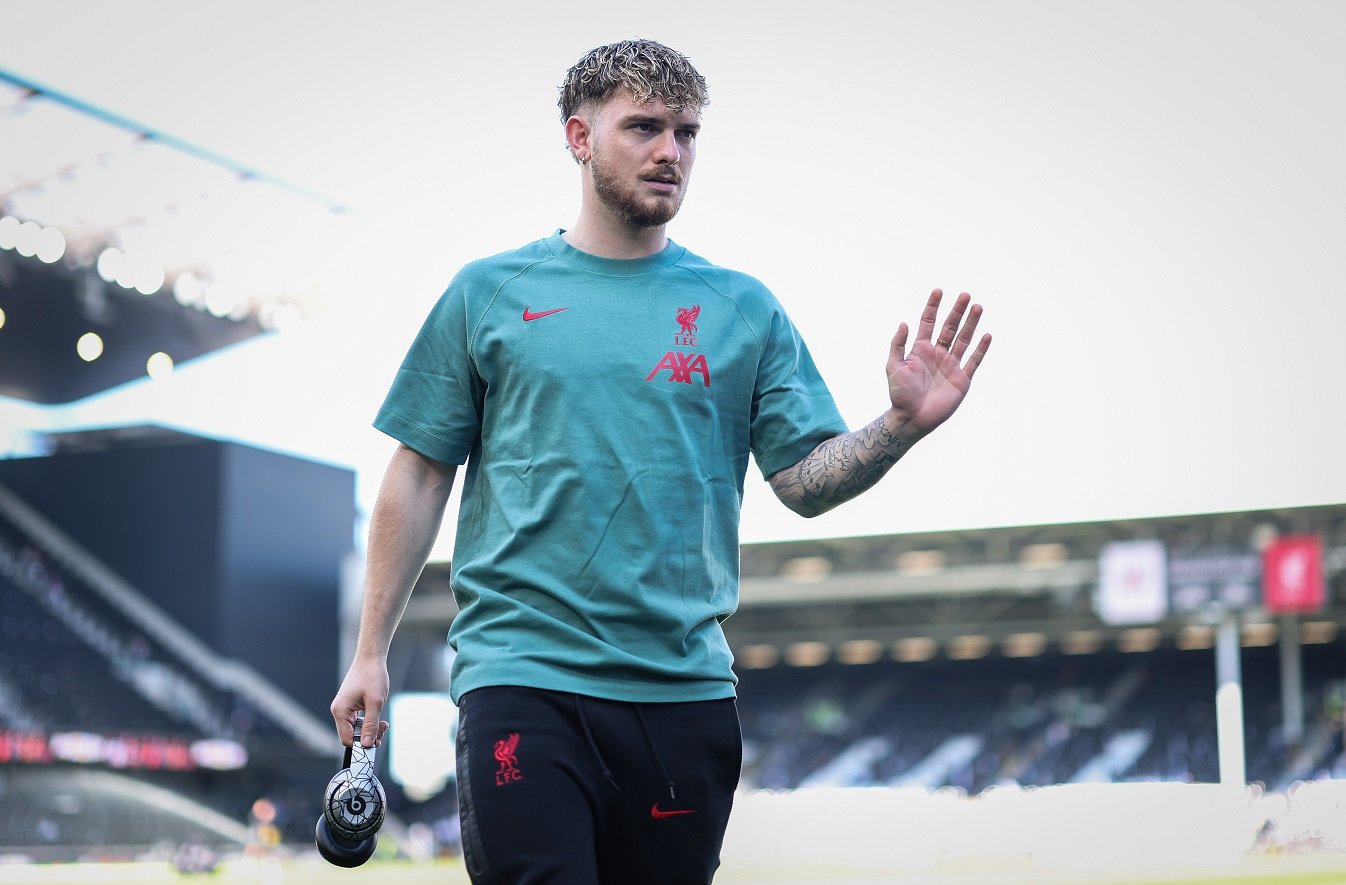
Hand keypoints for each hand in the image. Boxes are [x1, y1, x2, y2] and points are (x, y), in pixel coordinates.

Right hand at [330, 656, 390, 748]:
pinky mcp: (350, 706)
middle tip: (384, 727)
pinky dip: (368, 722)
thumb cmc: (372, 676)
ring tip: (383, 722)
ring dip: (369, 729)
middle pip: (351, 735)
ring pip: (355, 729)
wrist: (371, 658)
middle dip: (367, 736)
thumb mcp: (375, 702)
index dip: (362, 744)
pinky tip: (379, 718)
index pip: (347, 739)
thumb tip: (366, 745)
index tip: (378, 743)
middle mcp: (338, 711)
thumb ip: (370, 725)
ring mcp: (344, 708)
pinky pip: (357, 721)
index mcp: (340, 711)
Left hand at [886, 289, 990, 437]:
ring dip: (971, 324)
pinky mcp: (962, 379)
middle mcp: (938, 354)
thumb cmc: (899, 394)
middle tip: (965, 295)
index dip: (933, 307)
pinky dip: (980, 349)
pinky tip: (986, 335)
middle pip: (950, 327)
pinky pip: (973, 361)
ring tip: (978, 307)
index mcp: (921, 349)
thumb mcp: (894, 367)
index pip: (929, 322)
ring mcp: (951, 365)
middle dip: (957, 311)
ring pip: (963, 340)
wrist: (912, 418)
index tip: (938, 291)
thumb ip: (898, 345)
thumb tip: (904, 322)